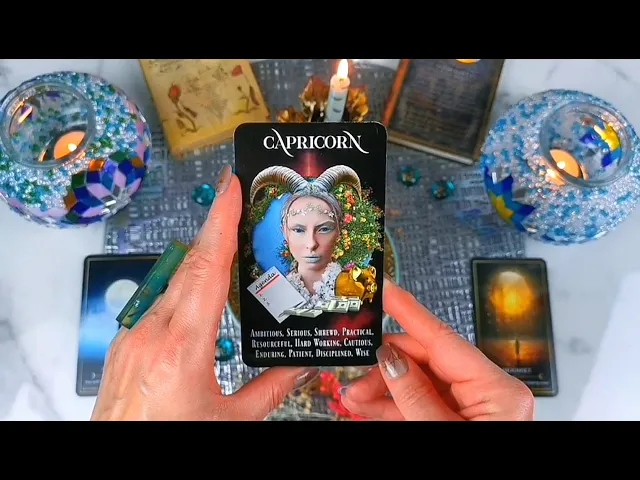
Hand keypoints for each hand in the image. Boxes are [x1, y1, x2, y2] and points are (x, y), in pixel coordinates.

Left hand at [91, 165, 318, 420]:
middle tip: (238, 198)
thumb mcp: (230, 420)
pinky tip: (200, 293)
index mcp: (183, 347)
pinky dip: (184, 289)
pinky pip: (159, 302)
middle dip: (216, 226)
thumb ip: (270, 390)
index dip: (221, 222)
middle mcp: (152, 333)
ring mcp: (133, 335)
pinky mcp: (125, 343)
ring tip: (228, 242)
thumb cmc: (169, 439)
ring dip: (202, 259)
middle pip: (190, 264)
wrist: (114, 460)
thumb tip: (300, 366)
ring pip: (173, 281)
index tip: (231, 188)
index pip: (206, 268)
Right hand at [340, 278, 533, 420]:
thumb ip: (412, 396)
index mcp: (497, 390)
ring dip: (381, 387)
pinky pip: (417, 403)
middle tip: (352, 363)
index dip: (408, 311)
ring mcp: (469, 407)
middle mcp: (486, 393)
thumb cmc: (478, 474)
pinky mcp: (454, 419)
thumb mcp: (440, 434)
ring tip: (352, 395)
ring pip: (416, 382)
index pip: (442, 338)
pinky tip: (366, 405)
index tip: (385, 289)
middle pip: (424, 360)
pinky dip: (389, 405)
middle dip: (384, 362)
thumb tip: (389, 358)